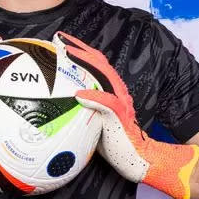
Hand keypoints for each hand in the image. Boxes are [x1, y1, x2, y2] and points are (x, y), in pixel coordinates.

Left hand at [55, 31, 198, 198]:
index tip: (60, 43)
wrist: (138, 160)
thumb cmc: (115, 144)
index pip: (95, 66)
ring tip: (66, 53)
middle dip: (78, 49)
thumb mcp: (93, 124)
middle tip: (59, 39)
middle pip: (98, 63)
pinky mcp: (120, 117)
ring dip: (84, 63)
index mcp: (110, 92)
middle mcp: (117, 92)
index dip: (80, 52)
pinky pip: (106, 104)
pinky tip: (78, 94)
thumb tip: (60, 107)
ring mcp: (120, 102)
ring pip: (103, 75)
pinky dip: (93, 97)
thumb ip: (82, 112)